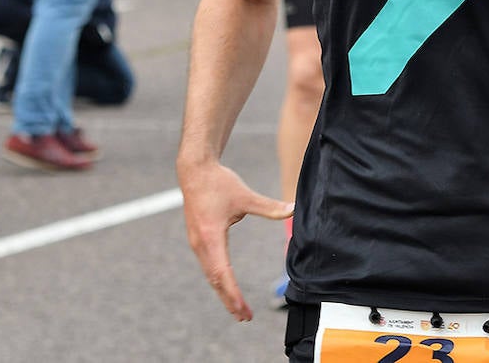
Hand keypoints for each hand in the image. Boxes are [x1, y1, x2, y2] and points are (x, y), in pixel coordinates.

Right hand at [179, 161, 293, 321]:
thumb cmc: (220, 183)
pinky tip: (227, 286)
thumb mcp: (246, 196)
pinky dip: (218, 279)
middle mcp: (201, 244)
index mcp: (211, 237)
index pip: (223, 274)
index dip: (234, 294)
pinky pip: (208, 265)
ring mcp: (197, 243)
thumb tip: (293, 210)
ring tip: (237, 307)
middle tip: (244, 317)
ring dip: (223, 291)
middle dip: (229, 300)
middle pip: (215, 280)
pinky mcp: (198, 239)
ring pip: (211, 274)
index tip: (243, 310)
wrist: (195, 171)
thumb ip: (269, 207)